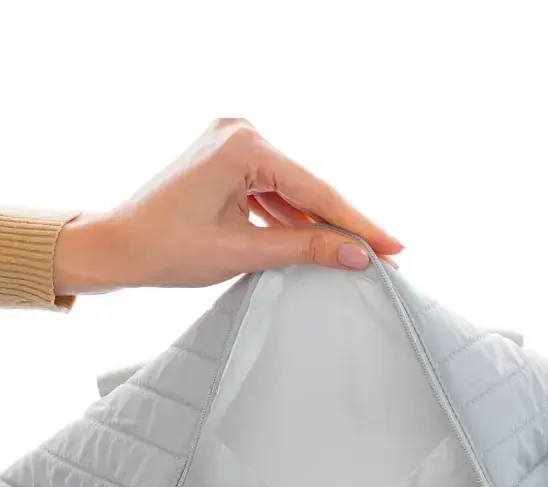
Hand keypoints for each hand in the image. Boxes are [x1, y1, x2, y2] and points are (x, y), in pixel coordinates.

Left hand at [53, 117, 402, 294]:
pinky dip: (292, 219)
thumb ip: (305, 249)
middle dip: (343, 225)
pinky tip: (318, 243)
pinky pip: (274, 191)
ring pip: (294, 192)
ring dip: (319, 225)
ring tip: (357, 256)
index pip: (316, 192)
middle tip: (386, 258)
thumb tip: (358, 255)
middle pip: (309, 188)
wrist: (118, 246)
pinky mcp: (229, 159)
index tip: (394, 249)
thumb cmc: (167, 248)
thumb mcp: (244, 252)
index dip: (358, 224)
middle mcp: (242, 132)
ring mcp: (234, 143)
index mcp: (244, 146)